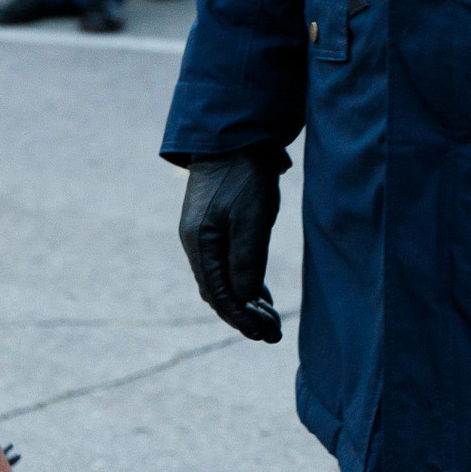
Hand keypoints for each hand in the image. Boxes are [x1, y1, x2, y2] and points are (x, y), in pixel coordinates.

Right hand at [179, 147, 287, 341]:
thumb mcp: (252, 218)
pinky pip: (228, 265)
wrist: (234, 136)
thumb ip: (247, 260)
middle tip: (273, 334)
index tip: (264, 335)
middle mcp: (197, 243)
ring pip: (224, 281)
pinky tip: (260, 296)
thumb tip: (244, 300)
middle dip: (244, 317)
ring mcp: (205, 235)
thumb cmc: (244, 175)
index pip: (218, 295)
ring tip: (270, 323)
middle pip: (218, 292)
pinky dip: (244, 283)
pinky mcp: (216, 227)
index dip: (241, 319)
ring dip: (245, 303)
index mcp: (200, 243)